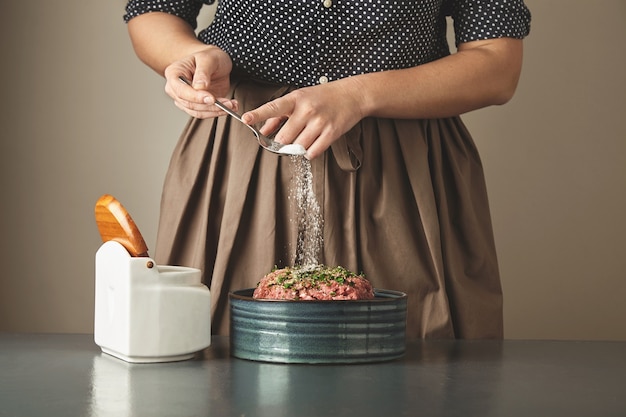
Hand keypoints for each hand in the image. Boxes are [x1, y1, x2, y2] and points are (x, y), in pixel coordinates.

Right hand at [163, 46, 237, 117]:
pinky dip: (219, 112)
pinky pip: (206, 113)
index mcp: (174, 73)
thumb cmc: (209, 57)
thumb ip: (203, 72)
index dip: (195, 96)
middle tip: (226, 103)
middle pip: (189, 104)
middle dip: (210, 106)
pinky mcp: (198, 106)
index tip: (211, 98)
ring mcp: (186, 99)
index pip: (180, 90)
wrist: (216, 63)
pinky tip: (230, 107)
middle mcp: (177, 88)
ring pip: (198, 112)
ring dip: (216, 111)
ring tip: (231, 105)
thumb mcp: (208, 59)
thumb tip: (199, 87)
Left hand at [242, 78, 364, 158]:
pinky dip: (309, 153)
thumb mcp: (299, 98)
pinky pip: (312, 152)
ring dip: (298, 148)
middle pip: (284, 137)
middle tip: (290, 137)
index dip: (258, 114)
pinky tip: (313, 143)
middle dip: (284, 142)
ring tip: (305, 137)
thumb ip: (279, 116)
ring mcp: (320, 122)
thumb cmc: (323, 96)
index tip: (246, 118)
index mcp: (296, 99)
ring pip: (298, 147)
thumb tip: (262, 131)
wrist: (352, 95)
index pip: (273, 107)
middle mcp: (307, 110)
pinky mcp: (331, 133)